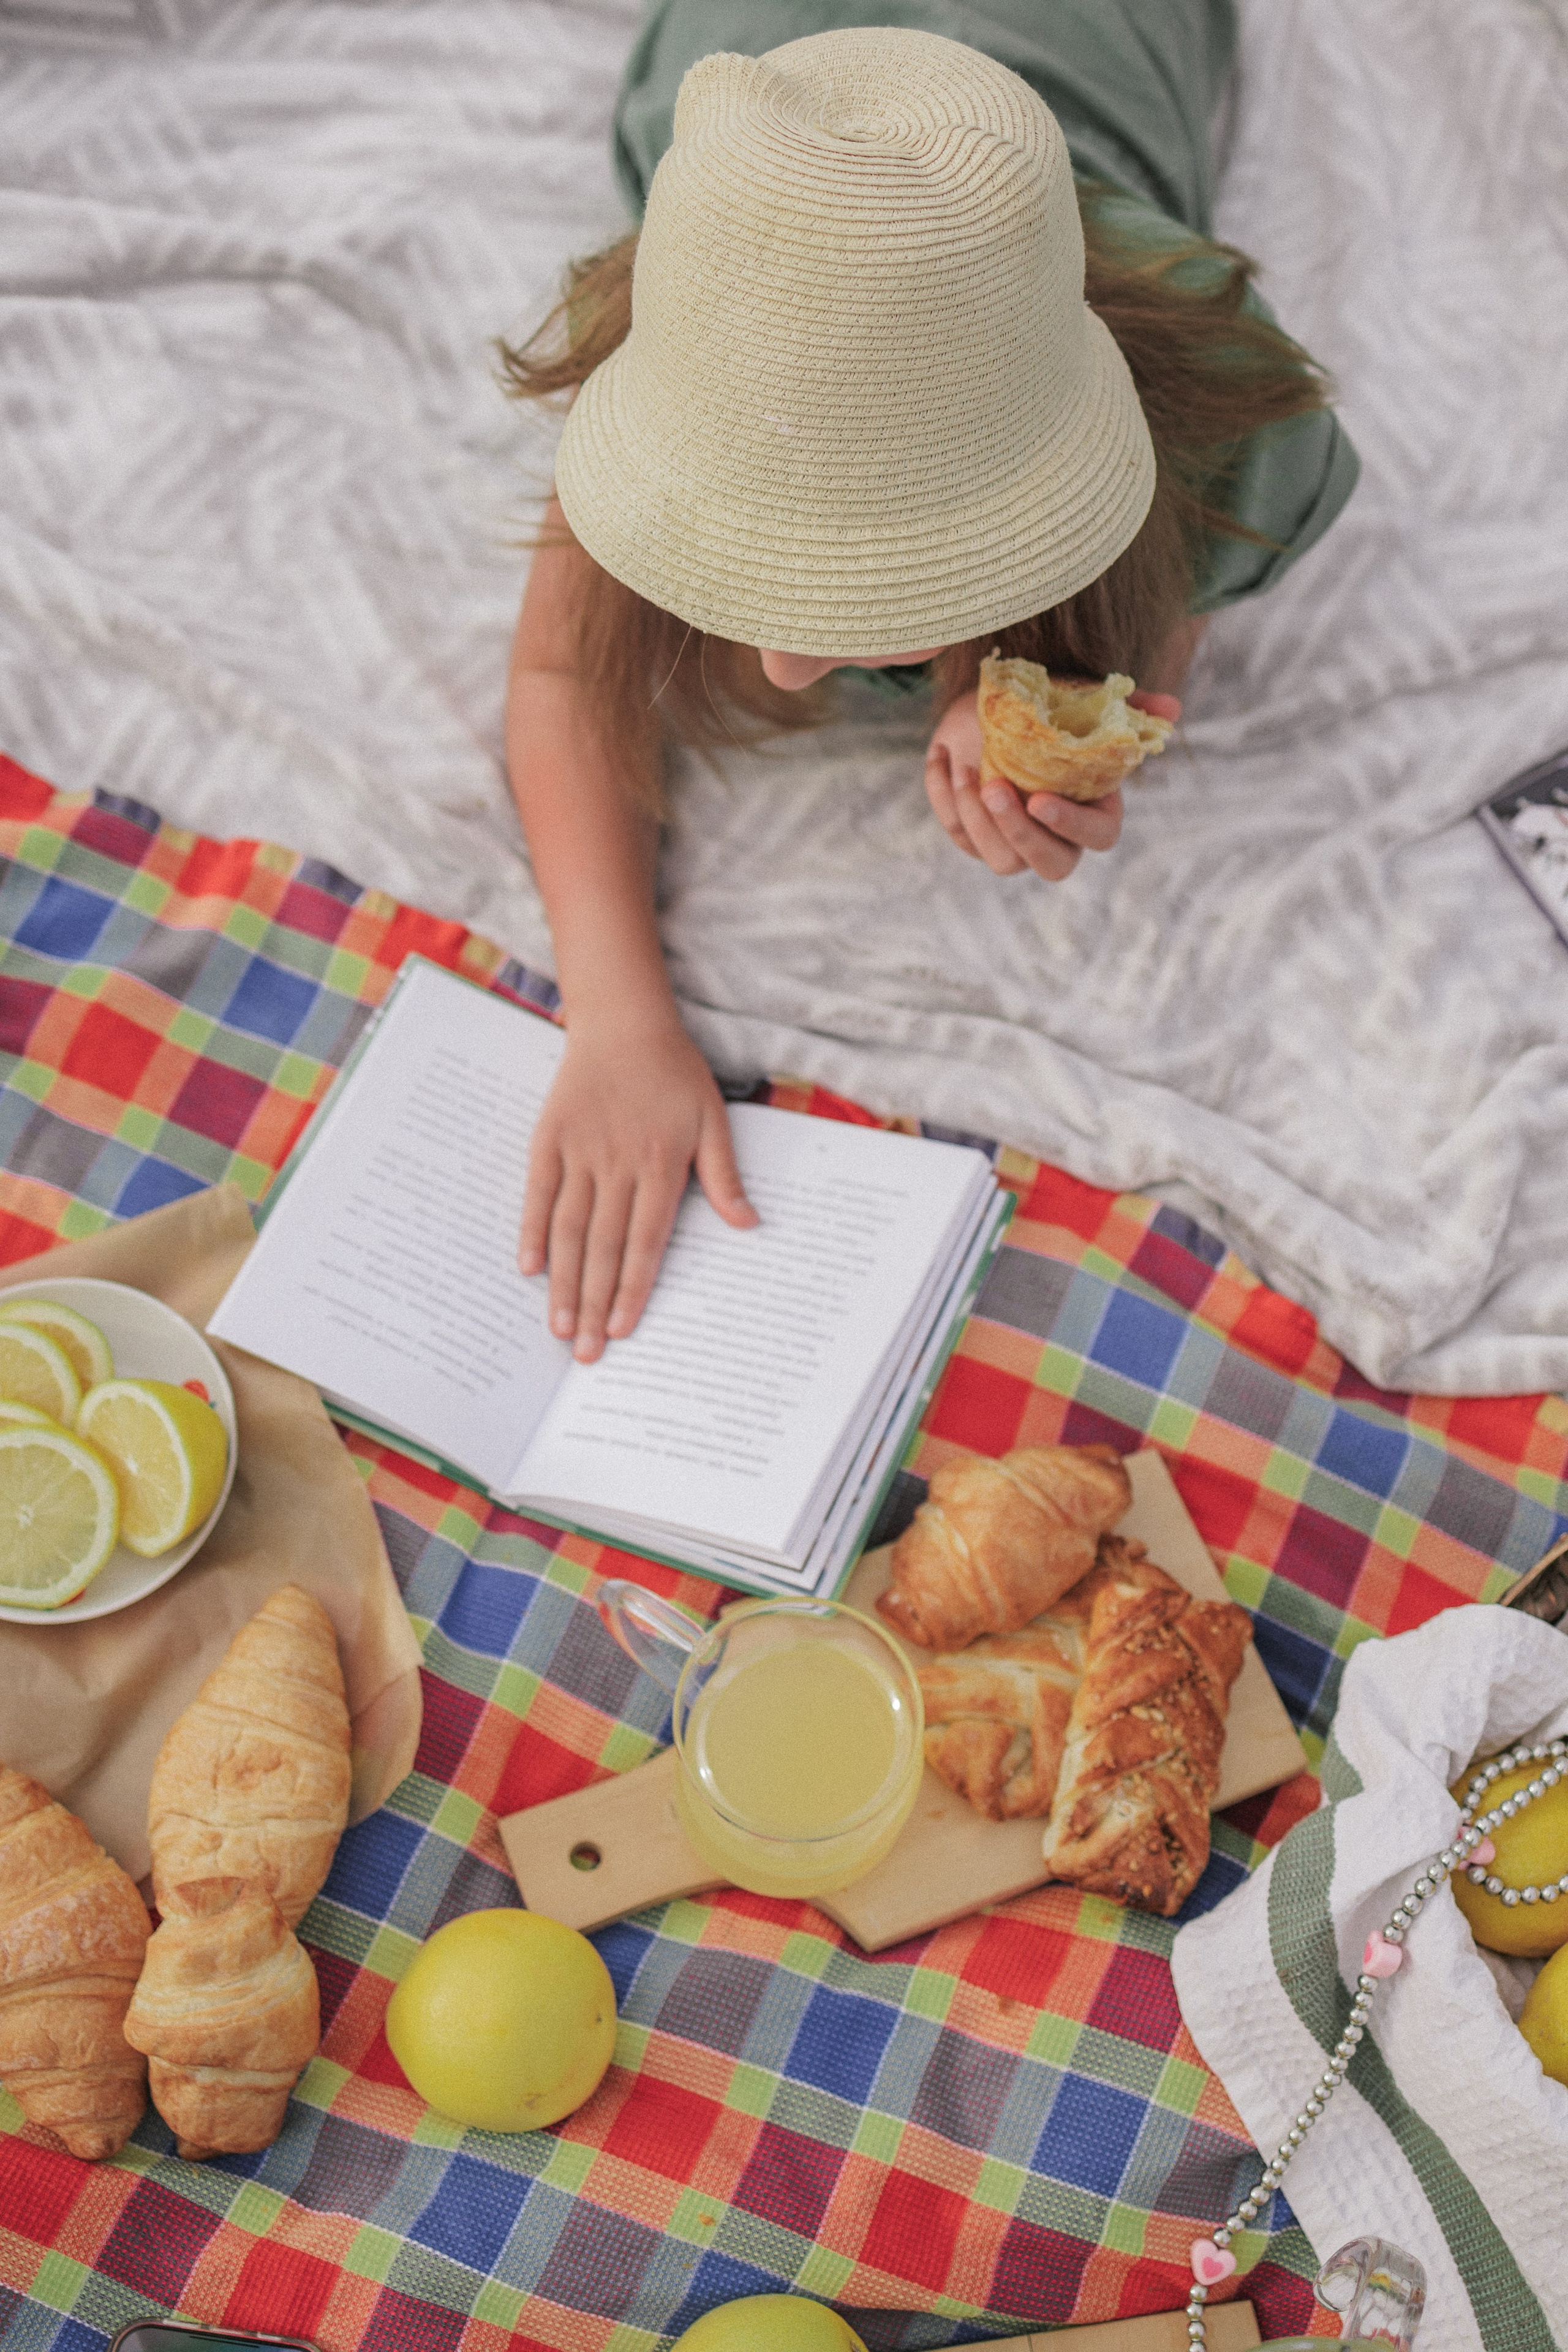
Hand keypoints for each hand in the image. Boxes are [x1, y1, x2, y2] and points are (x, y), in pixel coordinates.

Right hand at [518, 1017, 756, 1362]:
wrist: (625, 1022)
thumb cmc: (675, 1074)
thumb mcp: (714, 1119)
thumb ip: (724, 1176)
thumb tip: (748, 1224)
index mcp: (660, 1165)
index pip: (645, 1241)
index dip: (631, 1288)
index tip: (621, 1331)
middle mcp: (617, 1164)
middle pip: (602, 1246)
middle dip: (591, 1304)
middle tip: (583, 1355)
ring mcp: (579, 1152)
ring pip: (568, 1228)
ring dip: (561, 1281)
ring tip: (557, 1328)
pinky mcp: (550, 1138)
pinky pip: (538, 1192)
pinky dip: (531, 1230)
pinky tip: (528, 1268)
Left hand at [922, 685, 1178, 879]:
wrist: (990, 704)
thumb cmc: (1047, 706)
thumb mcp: (1084, 699)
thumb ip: (1130, 707)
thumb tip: (1172, 709)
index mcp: (1094, 809)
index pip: (1098, 837)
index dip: (1071, 825)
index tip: (1040, 799)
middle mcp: (1056, 836)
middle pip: (1051, 865)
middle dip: (1021, 833)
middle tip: (995, 788)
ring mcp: (1013, 842)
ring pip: (1001, 861)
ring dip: (978, 820)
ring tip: (967, 769)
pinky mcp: (974, 836)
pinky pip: (958, 833)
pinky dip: (943, 796)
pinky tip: (942, 757)